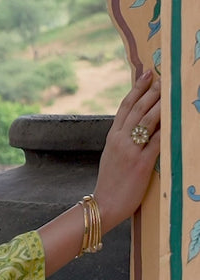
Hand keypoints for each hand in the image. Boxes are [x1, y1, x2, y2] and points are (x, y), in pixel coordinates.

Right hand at [93, 69, 160, 231]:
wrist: (104, 204)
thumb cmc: (111, 183)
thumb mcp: (112, 156)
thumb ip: (123, 141)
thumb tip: (138, 128)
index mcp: (112, 137)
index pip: (125, 107)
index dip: (136, 89)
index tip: (146, 75)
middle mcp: (120, 140)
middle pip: (137, 109)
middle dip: (151, 92)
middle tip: (162, 78)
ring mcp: (130, 151)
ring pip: (147, 121)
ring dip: (160, 105)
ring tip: (169, 93)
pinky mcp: (141, 164)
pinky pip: (156, 142)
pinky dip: (166, 130)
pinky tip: (174, 120)